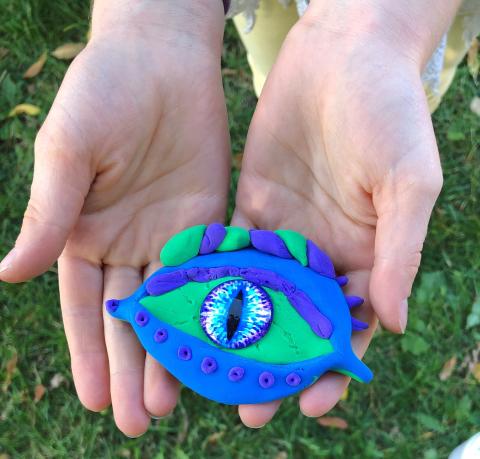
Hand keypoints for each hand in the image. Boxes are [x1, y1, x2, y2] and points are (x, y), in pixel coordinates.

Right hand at [0, 0, 228, 436]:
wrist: (160, 60)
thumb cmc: (103, 95)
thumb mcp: (69, 152)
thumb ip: (49, 214)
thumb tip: (10, 273)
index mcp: (88, 235)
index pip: (88, 307)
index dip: (90, 353)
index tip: (97, 399)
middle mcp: (132, 245)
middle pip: (133, 318)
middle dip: (136, 368)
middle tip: (144, 421)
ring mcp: (175, 236)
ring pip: (178, 306)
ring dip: (178, 350)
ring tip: (181, 398)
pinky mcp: (214, 220)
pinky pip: (217, 270)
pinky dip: (220, 305)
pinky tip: (227, 341)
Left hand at [232, 0, 459, 426]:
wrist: (346, 58)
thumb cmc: (391, 114)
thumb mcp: (409, 183)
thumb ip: (399, 252)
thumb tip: (393, 324)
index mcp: (366, 254)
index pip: (349, 325)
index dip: (331, 365)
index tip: (308, 404)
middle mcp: (323, 251)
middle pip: (297, 320)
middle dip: (274, 364)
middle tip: (247, 407)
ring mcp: (285, 231)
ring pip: (258, 294)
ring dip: (236, 333)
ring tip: (209, 373)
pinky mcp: (251, 206)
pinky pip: (230, 252)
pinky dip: (212, 282)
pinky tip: (190, 312)